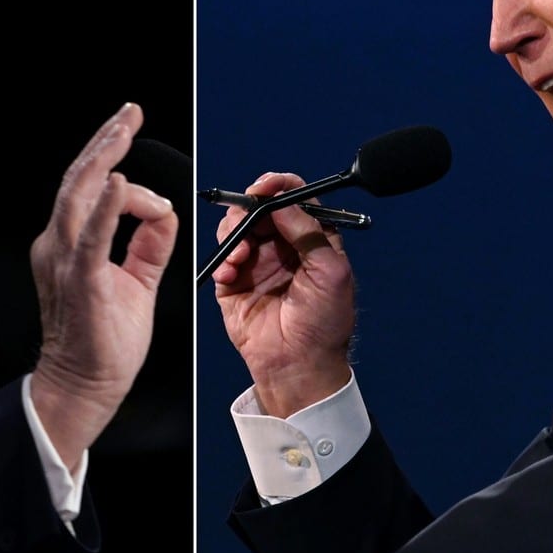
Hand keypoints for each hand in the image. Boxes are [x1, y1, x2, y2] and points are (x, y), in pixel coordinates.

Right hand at [29, 103, 178, 470]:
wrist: (84, 387)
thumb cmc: (105, 341)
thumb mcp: (135, 280)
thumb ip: (148, 244)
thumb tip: (164, 210)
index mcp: (69, 243)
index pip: (91, 190)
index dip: (116, 165)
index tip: (136, 145)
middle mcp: (59, 244)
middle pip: (80, 179)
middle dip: (107, 140)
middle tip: (129, 112)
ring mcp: (65, 260)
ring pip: (79, 194)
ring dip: (105, 157)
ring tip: (124, 128)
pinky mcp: (80, 280)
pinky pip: (92, 237)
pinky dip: (105, 207)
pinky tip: (120, 183)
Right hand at [213, 172, 355, 417]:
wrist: (298, 366)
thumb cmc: (324, 324)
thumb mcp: (330, 271)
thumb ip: (308, 231)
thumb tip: (282, 201)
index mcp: (312, 240)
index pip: (295, 199)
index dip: (279, 186)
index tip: (265, 187)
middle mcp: (283, 247)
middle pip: (260, 208)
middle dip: (249, 208)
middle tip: (246, 217)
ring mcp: (257, 262)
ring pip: (237, 227)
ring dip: (234, 233)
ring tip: (240, 255)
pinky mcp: (234, 282)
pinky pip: (221, 256)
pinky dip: (223, 258)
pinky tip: (231, 272)